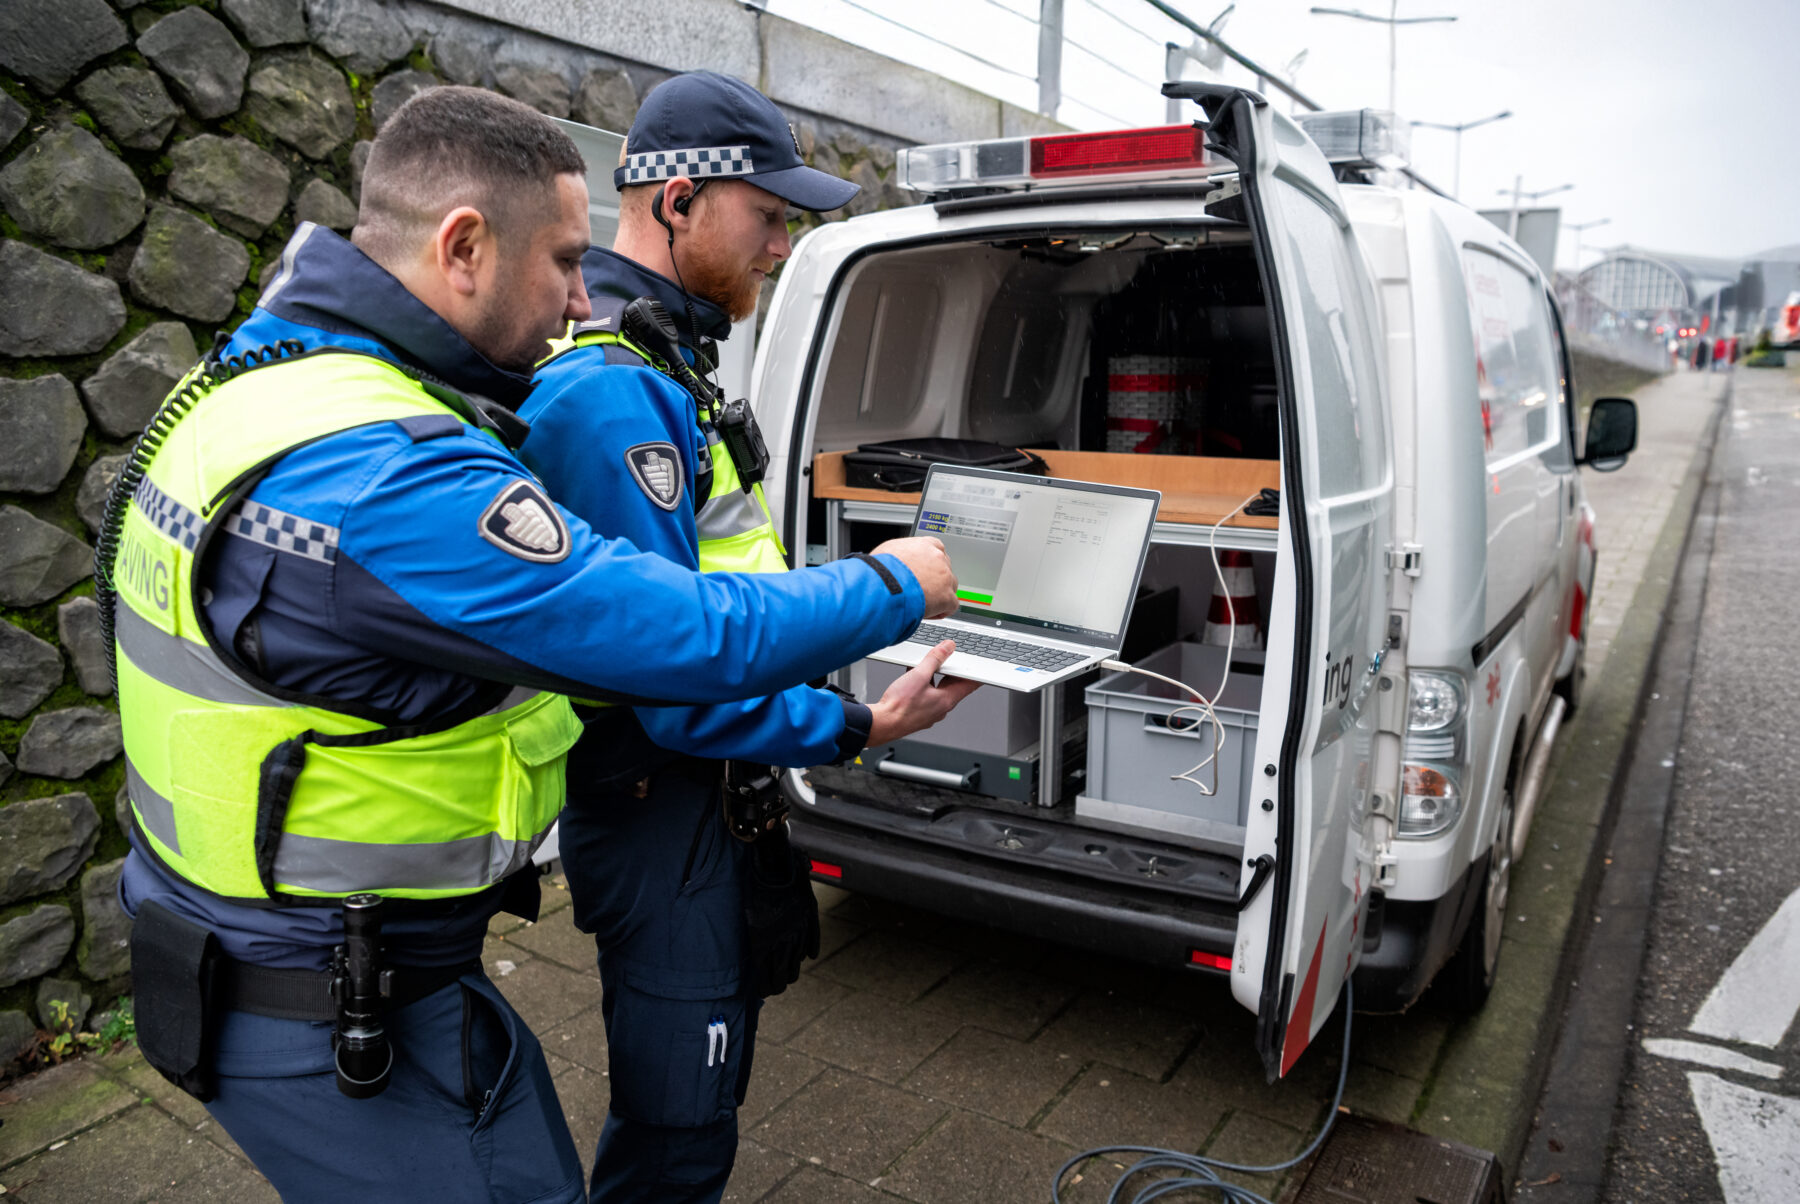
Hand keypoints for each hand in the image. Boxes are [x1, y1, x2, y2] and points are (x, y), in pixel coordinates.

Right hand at [865, 640, 980, 745]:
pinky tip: (913, 677)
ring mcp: (930, 712)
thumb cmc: (900, 706)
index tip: (981, 668)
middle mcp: (941, 708)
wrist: (882, 723)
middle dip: (951, 671)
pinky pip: (927, 695)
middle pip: (952, 686)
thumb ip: (934, 659)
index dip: (975, 674)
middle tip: (951, 659)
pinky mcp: (919, 713)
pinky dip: (924, 684)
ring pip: (938, 690)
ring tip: (926, 666)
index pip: (969, 685)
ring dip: (935, 677)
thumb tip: (947, 648)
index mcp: (946, 700)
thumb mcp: (919, 675)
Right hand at [871, 535, 958, 618]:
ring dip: (939, 595)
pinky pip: (951, 605)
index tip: (924, 572)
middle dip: (935, 580)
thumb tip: (896, 560)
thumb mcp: (888, 551)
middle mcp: (938, 558)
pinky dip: (941, 611)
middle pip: (944, 569)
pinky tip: (927, 612)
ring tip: (922, 602)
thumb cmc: (880, 570)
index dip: (930, 564)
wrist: (882, 585)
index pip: (937, 550)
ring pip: (950, 586)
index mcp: (925, 545)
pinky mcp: (946, 596)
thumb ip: (901, 554)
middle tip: (921, 589)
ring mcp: (944, 577)